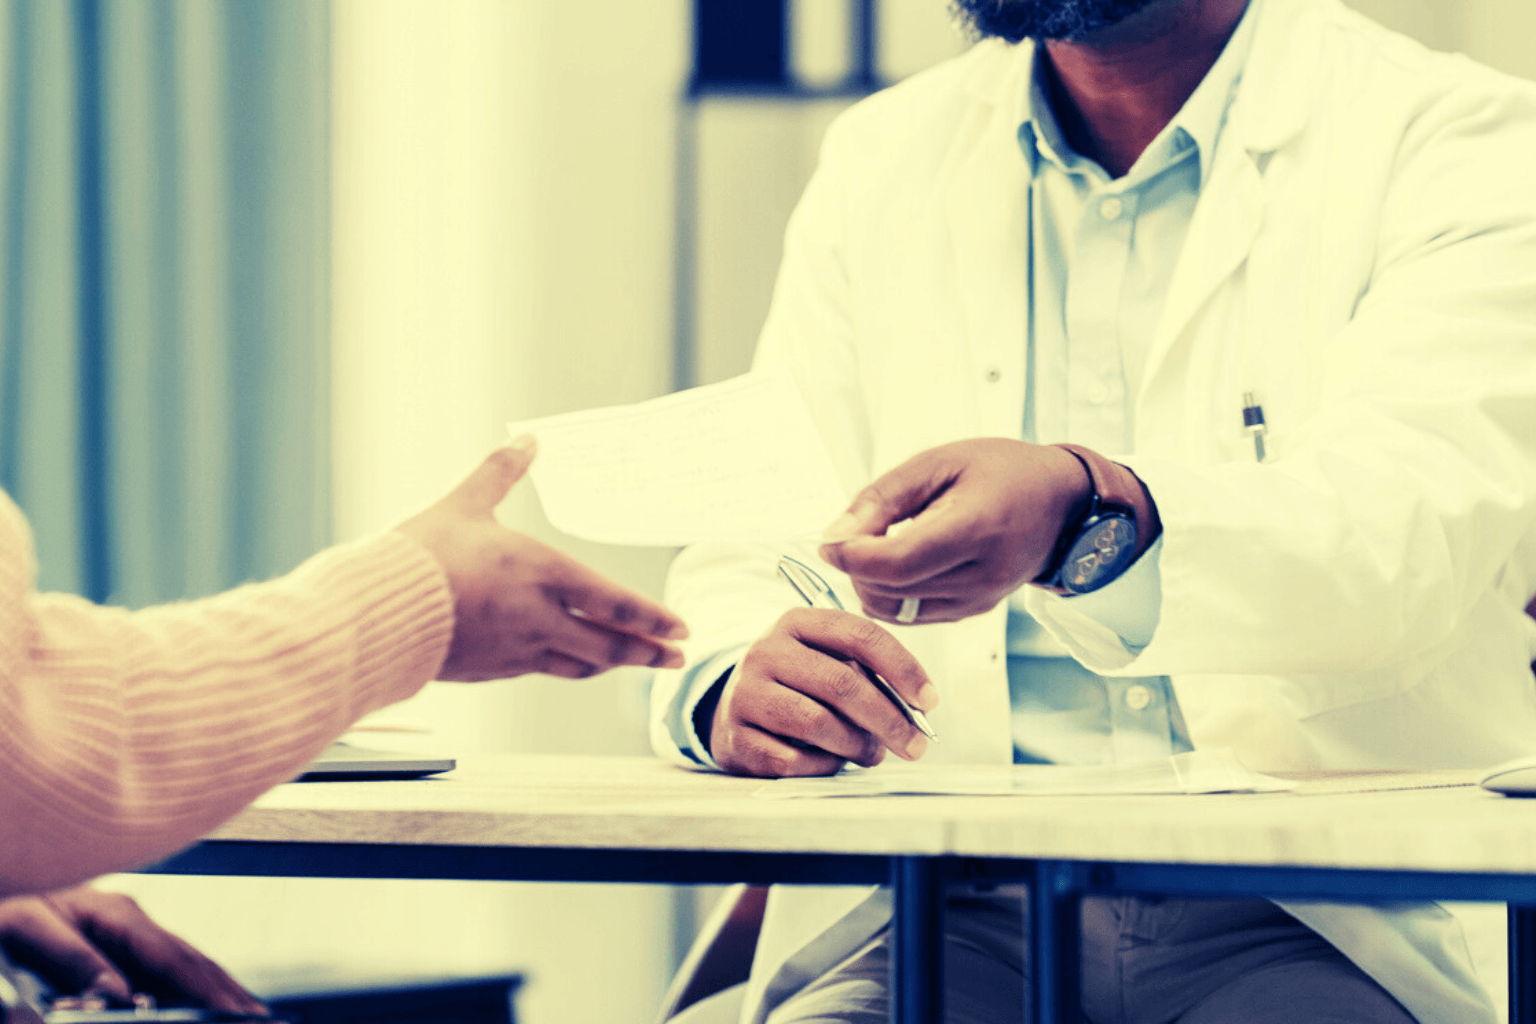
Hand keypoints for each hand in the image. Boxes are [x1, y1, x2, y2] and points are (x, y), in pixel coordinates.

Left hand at [0, 885, 264, 1014]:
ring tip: (245, 1010)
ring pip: (182, 962)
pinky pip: (163, 966)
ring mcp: (125, 930)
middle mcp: (128, 920)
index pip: (174, 957)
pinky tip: (201, 997)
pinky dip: (190, 983)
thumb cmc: (5, 896)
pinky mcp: (114, 941)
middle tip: (261, 1017)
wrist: (0, 861)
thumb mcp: (24, 924)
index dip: (208, 988)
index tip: (236, 1011)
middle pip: (191, 959)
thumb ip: (73, 958)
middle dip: (228, 990)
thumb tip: (118, 992)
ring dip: (216, 987)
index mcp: (114, 912)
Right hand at [397, 438, 687, 680]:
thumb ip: (501, 472)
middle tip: (677, 655)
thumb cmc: (419, 557)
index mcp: (542, 574)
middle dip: (649, 651)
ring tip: (634, 661)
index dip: (652, 618)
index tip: (680, 627)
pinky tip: (573, 661)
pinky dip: (570, 666)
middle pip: (610, 644)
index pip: (615, 603)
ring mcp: (518, 651)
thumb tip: (528, 438)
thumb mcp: (463, 504)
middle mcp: (540, 618)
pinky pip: (545, 670)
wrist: (376, 616)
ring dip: (614, 663)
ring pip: (581, 664)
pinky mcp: (494, 670)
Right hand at [709, 608, 935, 776]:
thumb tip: (914, 712)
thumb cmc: (798, 687)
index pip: (859, 634)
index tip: (929, 701)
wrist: (734, 712)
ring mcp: (746, 694)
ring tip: (871, 754)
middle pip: (841, 683)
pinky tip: (830, 762)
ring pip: (817, 723)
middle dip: (888, 719)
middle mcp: (766, 651)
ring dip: (857, 745)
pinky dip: (822, 766)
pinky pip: (793, 760)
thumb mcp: (825, 662)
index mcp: (796, 622)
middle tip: (915, 745)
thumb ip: (866, 676)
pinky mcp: (736, 736)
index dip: (902, 668)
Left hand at [818, 439, 1090, 623]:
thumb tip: (837, 536)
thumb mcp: (938, 462)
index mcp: (976, 528)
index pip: (898, 563)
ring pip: (896, 612)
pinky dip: (892, 595)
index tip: (830, 541)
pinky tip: (897, 563)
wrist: (1060, 502)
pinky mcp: (975, 611)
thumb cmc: (1002, 471)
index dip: (852, 557)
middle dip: (856, 568)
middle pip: (891, 592)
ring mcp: (981, 599)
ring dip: (871, 585)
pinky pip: (914, 616)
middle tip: (852, 536)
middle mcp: (982, 574)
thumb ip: (883, 498)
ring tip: (876, 547)